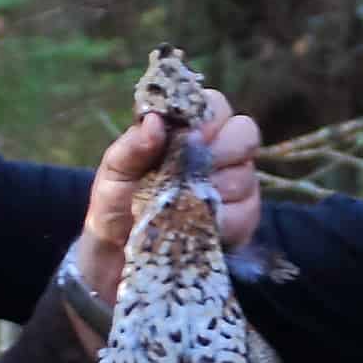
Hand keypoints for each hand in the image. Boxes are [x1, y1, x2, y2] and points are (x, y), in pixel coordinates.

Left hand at [64, 90, 264, 328]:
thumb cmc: (116, 204)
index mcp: (189, 128)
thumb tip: (156, 122)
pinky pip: (248, 214)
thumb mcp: (114, 172)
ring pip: (247, 176)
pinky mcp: (243, 221)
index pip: (217, 106)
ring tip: (184, 207)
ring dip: (215, 193)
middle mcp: (219, 152)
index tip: (186, 140)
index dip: (208, 120)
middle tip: (190, 175)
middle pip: (246, 134)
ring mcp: (237, 185)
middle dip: (220, 154)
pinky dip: (223, 222)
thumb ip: (132, 145)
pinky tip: (200, 227)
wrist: (119, 256)